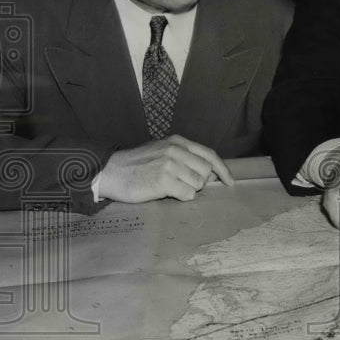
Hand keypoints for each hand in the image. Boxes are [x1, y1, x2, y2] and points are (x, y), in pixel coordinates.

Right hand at [98, 135, 234, 203]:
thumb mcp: (162, 151)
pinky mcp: (163, 180)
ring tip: (170, 187)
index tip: (229, 182)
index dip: (223, 170)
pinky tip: (167, 193)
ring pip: (198, 184)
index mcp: (178, 142)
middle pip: (206, 172)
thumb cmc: (137, 164)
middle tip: (181, 184)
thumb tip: (208, 172)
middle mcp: (176, 150)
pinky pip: (187, 194)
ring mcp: (170, 165)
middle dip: (199, 182)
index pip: (210, 154)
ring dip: (188, 190)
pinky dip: (181, 197)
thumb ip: (184, 156)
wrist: (110, 171)